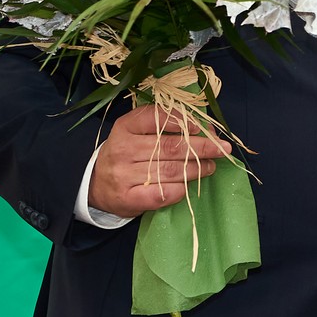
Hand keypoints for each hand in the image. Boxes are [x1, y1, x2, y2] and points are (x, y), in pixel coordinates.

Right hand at [86, 105, 234, 218]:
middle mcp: (123, 149)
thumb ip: (163, 125)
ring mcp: (124, 175)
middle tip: (222, 149)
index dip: (181, 121)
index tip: (202, 126)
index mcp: (125, 127)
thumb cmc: (125, 154)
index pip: (155, 118)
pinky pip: (162, 193)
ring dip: (197, 169)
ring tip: (211, 167)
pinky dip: (180, 189)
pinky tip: (189, 185)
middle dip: (202, 147)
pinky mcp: (128, 198)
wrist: (95, 185)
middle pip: (170, 147)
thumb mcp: (135, 132)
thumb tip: (205, 128)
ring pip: (169, 170)